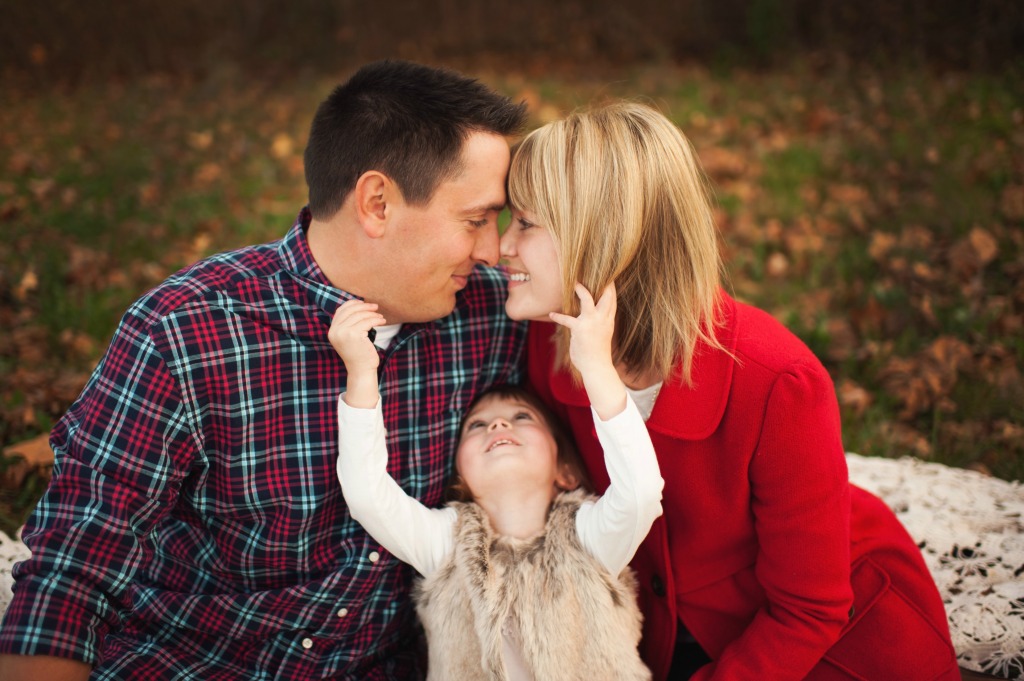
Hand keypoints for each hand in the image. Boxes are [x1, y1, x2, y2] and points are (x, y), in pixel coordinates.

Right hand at [329, 300, 384, 373]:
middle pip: (351, 310)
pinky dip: (377, 320)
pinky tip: (382, 321)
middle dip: (365, 307)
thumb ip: (349, 324)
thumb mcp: (349, 337)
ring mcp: (343, 332)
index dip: (353, 304)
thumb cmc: (359, 353)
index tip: (364, 303)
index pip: (341, 310)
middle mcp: (335, 331)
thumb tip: (359, 305)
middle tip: (376, 307)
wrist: (361, 370)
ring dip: (372, 314)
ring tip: (380, 317)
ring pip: (360, 315)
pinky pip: (368, 321)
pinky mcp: (354, 334)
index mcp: (332, 331)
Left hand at [549, 282, 624, 418]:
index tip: (609, 277)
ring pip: (588, 300)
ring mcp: (592, 323)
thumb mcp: (603, 334)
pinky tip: (552, 315)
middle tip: (599, 270)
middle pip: (607, 296)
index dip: (611, 288)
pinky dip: (558, 316)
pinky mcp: (580, 329)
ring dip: (581, 291)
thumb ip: (600, 322)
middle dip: (604, 283)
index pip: (612, 301)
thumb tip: (594, 315)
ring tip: (575, 283)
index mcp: (608, 321)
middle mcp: (603, 319)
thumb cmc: (598, 352)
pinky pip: (568, 319)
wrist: (597, 367)